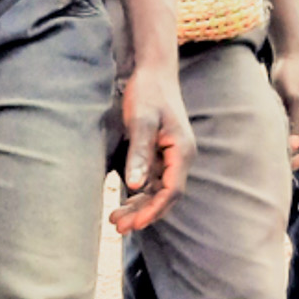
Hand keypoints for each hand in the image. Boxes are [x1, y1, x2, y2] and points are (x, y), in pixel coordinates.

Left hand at [110, 59, 194, 235]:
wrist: (153, 72)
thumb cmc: (148, 93)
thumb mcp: (141, 120)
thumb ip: (139, 153)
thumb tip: (134, 185)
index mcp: (181, 151)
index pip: (171, 191)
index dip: (153, 210)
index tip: (134, 223)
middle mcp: (180, 158)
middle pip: (164, 196)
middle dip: (143, 213)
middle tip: (118, 227)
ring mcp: (171, 157)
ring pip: (157, 191)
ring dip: (139, 206)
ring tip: (116, 219)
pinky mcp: (160, 154)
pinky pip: (152, 181)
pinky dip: (139, 194)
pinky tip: (123, 202)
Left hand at [271, 47, 298, 169]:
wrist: (291, 55)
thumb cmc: (294, 73)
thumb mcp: (294, 97)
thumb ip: (295, 122)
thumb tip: (293, 147)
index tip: (290, 166)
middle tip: (280, 165)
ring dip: (293, 150)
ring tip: (276, 156)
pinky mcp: (298, 112)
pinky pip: (295, 132)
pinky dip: (287, 139)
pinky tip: (274, 142)